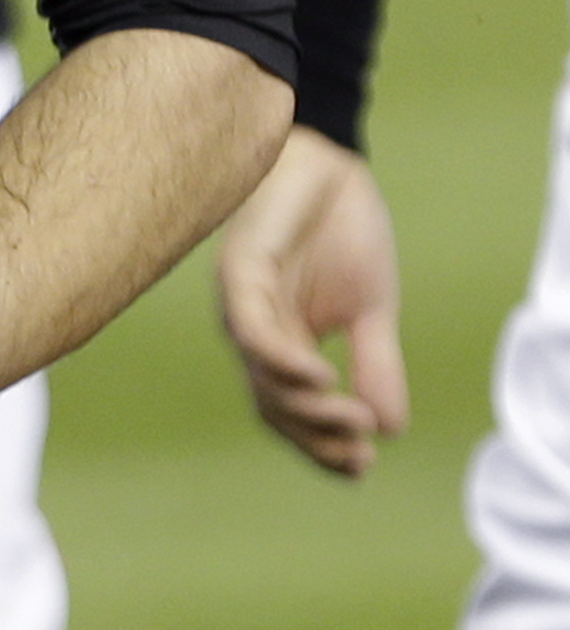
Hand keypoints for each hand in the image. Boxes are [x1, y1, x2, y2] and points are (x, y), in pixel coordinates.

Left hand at [217, 124, 406, 476]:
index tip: (362, 469)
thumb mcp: (372, 307)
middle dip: (315, 439)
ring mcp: (243, 303)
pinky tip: (320, 378)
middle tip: (360, 455)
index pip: (290, 413)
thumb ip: (375, 364)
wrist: (331, 160)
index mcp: (283, 344)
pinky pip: (252, 328)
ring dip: (306, 407)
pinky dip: (283, 360)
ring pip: (260, 376)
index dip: (321, 447)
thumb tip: (390, 429)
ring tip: (352, 422)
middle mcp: (255, 331)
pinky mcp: (240, 270)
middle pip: (272, 406)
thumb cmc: (341, 228)